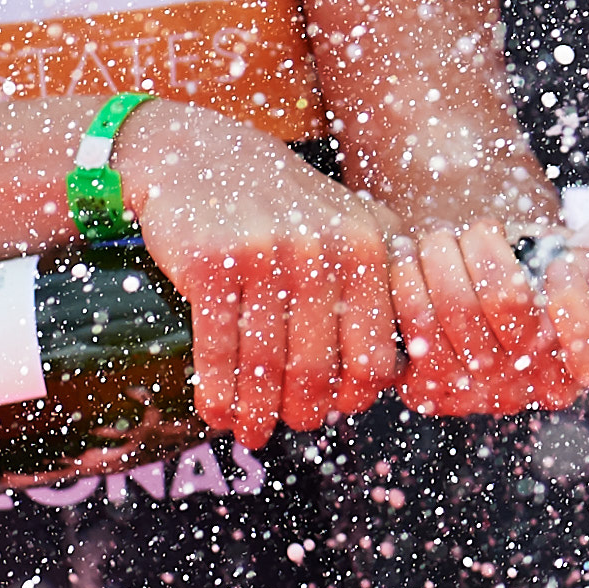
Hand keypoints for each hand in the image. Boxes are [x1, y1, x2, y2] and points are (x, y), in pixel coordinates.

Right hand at [116, 101, 407, 444]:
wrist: (197, 156)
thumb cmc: (280, 204)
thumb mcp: (349, 223)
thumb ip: (380, 280)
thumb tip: (391, 367)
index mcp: (369, 246)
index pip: (375, 351)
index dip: (356, 394)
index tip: (337, 408)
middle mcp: (325, 250)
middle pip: (320, 367)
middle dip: (304, 411)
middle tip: (290, 426)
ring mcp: (268, 255)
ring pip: (267, 365)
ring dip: (256, 413)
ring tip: (250, 431)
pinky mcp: (212, 263)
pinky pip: (218, 350)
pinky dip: (217, 393)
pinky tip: (215, 411)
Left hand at [389, 221, 588, 416]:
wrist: (481, 285)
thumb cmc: (541, 267)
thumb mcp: (588, 261)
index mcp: (588, 360)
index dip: (574, 304)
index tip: (559, 263)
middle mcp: (537, 386)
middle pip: (507, 306)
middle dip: (486, 250)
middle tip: (479, 227)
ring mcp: (484, 395)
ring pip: (455, 312)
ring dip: (441, 258)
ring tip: (442, 237)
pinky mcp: (433, 392)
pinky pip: (417, 334)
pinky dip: (408, 286)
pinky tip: (412, 263)